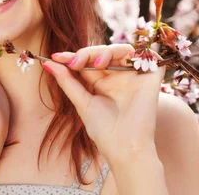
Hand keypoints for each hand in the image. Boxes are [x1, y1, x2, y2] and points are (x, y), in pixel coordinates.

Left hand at [43, 44, 164, 159]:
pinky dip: (138, 52)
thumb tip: (48, 64)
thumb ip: (67, 82)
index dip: (73, 56)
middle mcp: (118, 77)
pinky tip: (124, 58)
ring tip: (96, 64)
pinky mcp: (151, 78)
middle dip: (87, 53)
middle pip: (103, 52)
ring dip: (106, 51)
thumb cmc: (104, 131)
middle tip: (75, 62)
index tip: (56, 57)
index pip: (87, 62)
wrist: (126, 148)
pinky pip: (149, 56)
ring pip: (122, 50)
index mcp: (102, 83)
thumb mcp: (82, 103)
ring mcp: (134, 76)